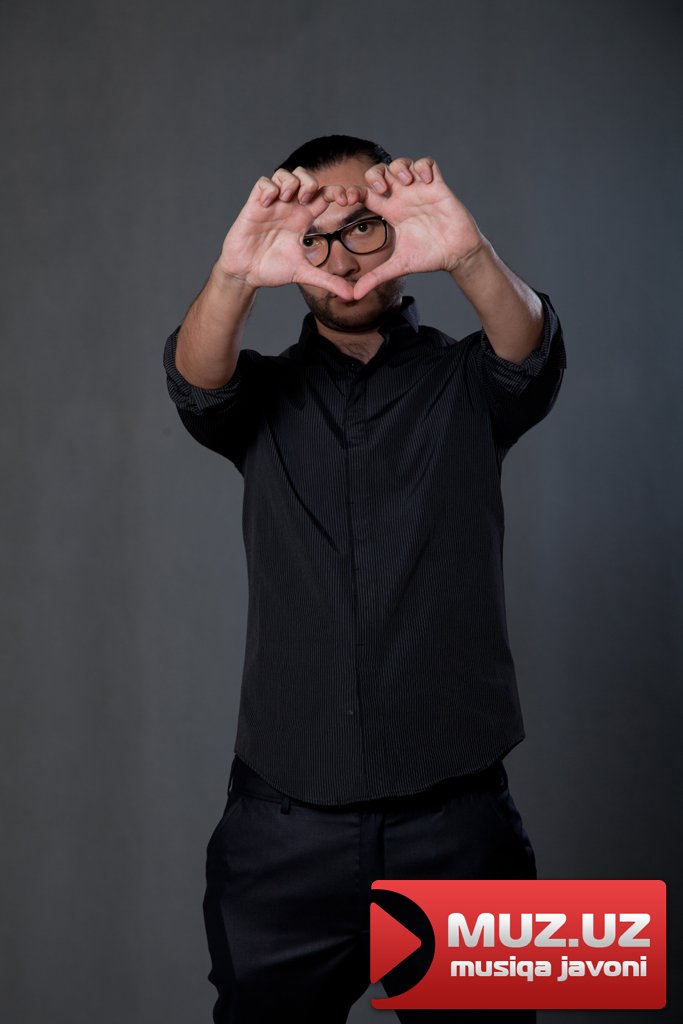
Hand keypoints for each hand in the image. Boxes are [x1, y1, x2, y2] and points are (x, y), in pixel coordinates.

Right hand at [218, 168, 360, 300]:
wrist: (246, 274)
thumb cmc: (272, 270)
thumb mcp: (304, 274)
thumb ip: (328, 281)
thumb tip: (353, 296)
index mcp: (304, 219)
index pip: (324, 195)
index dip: (337, 191)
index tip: (346, 200)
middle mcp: (289, 208)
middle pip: (306, 176)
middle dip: (311, 182)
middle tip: (307, 200)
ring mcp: (272, 205)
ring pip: (285, 174)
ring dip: (290, 182)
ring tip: (288, 199)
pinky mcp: (254, 205)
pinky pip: (263, 182)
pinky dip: (269, 188)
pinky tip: (269, 204)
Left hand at [351, 157, 484, 300]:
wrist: (456, 255)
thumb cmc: (429, 258)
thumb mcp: (398, 267)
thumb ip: (375, 278)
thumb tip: (352, 297)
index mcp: (391, 212)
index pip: (366, 194)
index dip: (354, 192)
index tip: (348, 200)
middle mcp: (403, 198)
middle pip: (381, 172)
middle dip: (376, 174)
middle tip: (381, 187)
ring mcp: (420, 190)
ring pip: (402, 163)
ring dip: (400, 167)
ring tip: (406, 182)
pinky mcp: (438, 186)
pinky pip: (428, 163)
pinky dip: (423, 166)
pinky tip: (424, 181)